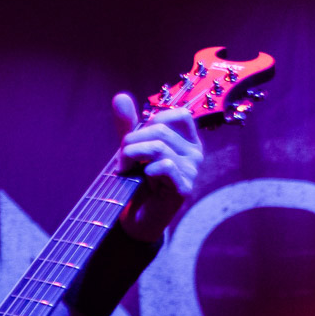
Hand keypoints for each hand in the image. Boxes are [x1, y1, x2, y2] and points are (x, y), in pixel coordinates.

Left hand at [113, 92, 203, 242]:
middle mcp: (195, 153)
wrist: (136, 219)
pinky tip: (141, 177)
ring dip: (132, 155)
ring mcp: (192, 172)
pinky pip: (166, 167)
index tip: (136, 138)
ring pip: (160, 147)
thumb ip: (128, 125)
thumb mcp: (132, 150)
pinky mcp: (183, 189)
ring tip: (123, 169)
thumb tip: (120, 96)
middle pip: (161, 130)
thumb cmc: (137, 183)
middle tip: (120, 160)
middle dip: (132, 141)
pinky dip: (147, 169)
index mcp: (187, 140)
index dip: (153, 120)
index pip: (180, 114)